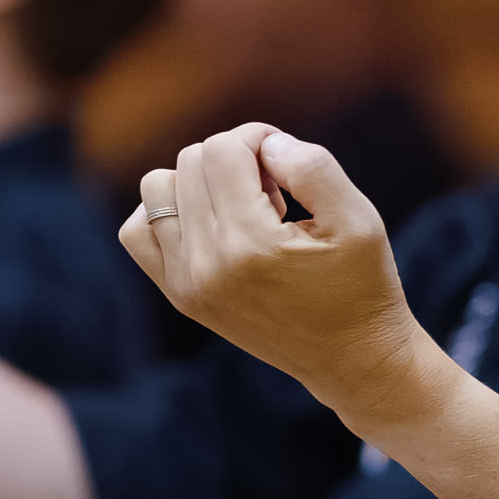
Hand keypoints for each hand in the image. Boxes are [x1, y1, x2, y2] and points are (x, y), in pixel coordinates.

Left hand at [122, 125, 437, 429]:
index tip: (288, 169)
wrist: (350, 358)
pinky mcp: (179, 295)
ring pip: (157, 187)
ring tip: (242, 207)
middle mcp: (207, 264)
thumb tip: (266, 144)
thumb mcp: (359, 219)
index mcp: (251, 244)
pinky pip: (138, 231)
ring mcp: (186, 283)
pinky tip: (211, 223)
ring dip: (199, 182)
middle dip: (234, 160)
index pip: (222, 149)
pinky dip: (166, 213)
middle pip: (190, 161)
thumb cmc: (361, 284)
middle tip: (276, 193)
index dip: (259, 140)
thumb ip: (313, 167)